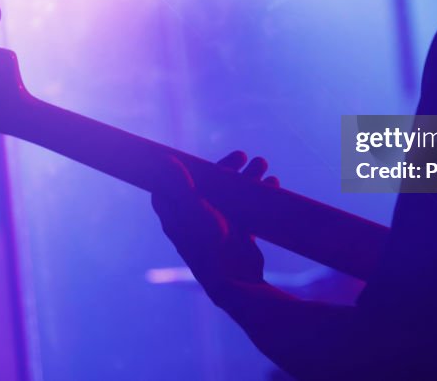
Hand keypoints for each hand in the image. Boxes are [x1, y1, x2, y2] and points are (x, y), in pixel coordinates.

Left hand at [152, 151, 278, 303]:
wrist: (235, 282)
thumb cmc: (208, 246)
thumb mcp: (192, 210)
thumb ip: (178, 185)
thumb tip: (164, 160)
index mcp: (175, 212)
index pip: (174, 181)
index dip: (185, 166)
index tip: (200, 155)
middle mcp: (193, 218)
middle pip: (207, 183)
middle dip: (227, 168)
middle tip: (243, 155)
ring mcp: (215, 225)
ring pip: (231, 193)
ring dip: (247, 178)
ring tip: (263, 165)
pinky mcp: (236, 233)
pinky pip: (248, 208)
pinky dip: (258, 195)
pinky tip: (272, 184)